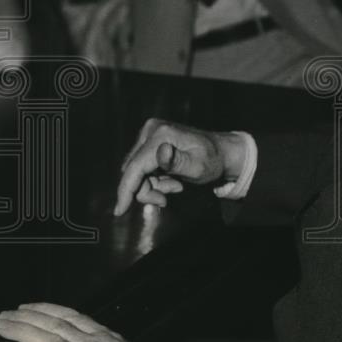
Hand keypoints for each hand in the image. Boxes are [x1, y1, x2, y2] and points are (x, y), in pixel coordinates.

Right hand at [114, 118, 247, 215]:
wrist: (221, 152)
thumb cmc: (213, 161)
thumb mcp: (199, 166)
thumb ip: (178, 162)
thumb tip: (161, 152)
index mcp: (161, 135)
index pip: (135, 166)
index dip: (126, 189)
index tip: (120, 211)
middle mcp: (151, 131)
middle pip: (133, 171)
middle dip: (148, 189)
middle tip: (167, 199)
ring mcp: (150, 136)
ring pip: (137, 172)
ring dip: (153, 186)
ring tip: (176, 186)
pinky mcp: (150, 143)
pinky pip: (143, 169)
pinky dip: (155, 180)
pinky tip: (172, 180)